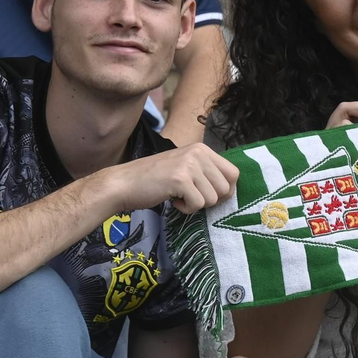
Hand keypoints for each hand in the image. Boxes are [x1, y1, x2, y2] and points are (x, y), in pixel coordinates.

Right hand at [108, 142, 239, 213]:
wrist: (124, 183)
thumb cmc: (154, 179)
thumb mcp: (185, 167)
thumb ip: (206, 173)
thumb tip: (231, 190)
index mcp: (202, 149)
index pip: (234, 173)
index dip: (225, 190)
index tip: (209, 195)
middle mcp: (198, 153)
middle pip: (226, 189)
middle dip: (210, 200)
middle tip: (189, 196)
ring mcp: (190, 165)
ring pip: (213, 199)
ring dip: (196, 204)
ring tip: (178, 195)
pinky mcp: (180, 179)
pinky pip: (198, 204)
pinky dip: (186, 209)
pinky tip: (172, 200)